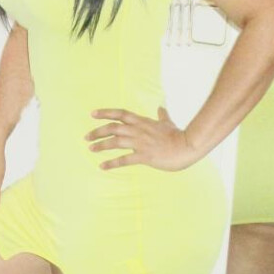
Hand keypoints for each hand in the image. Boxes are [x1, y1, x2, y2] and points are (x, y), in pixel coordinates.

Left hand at [84, 106, 200, 171]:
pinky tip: (102, 166)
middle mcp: (138, 130)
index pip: (120, 114)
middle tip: (86, 137)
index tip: (92, 114)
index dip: (105, 113)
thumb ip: (162, 115)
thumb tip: (161, 107)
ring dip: (101, 145)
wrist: (187, 146)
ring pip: (115, 142)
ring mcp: (141, 143)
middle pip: (113, 128)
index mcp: (143, 122)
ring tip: (91, 149)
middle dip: (97, 132)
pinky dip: (112, 163)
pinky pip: (124, 159)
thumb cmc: (178, 135)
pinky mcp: (144, 156)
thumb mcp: (168, 123)